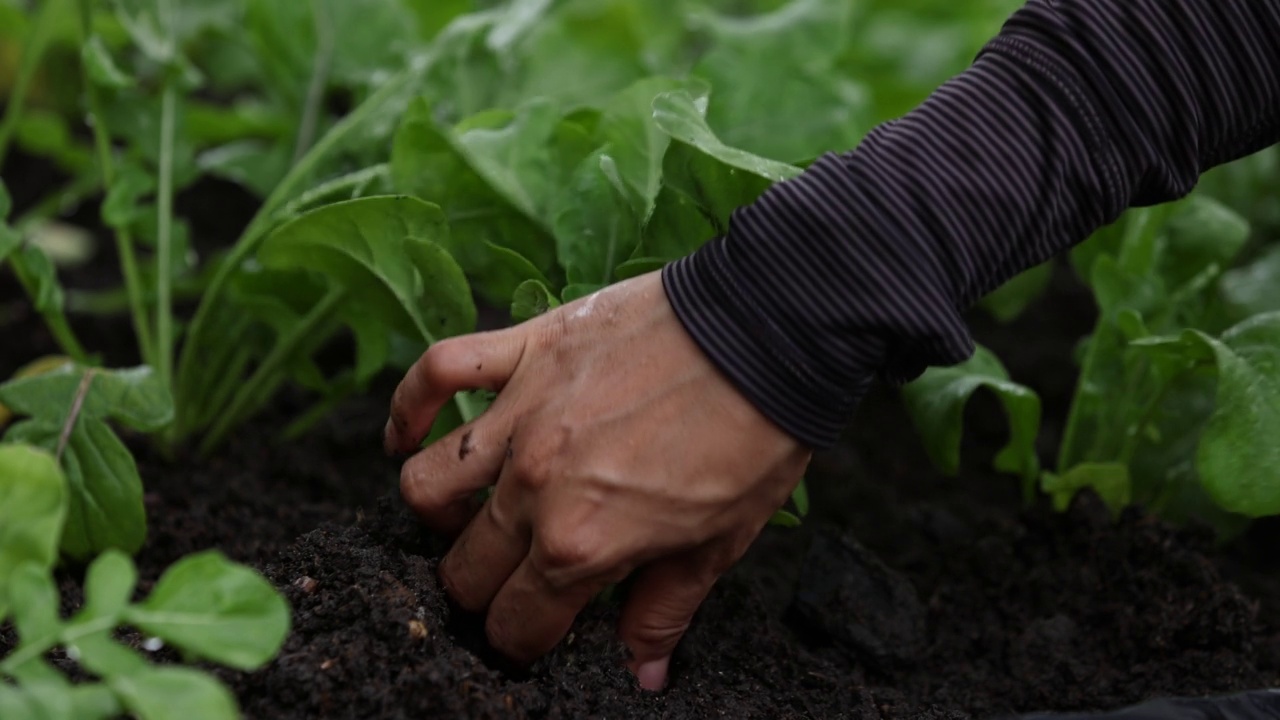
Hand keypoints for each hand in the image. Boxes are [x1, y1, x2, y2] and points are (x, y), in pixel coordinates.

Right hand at [385, 270, 809, 690]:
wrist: (768, 333)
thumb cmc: (754, 438)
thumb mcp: (719, 543)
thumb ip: (663, 611)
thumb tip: (641, 676)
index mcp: (584, 543)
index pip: (517, 623)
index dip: (520, 642)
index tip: (531, 636)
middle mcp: (535, 485)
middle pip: (465, 567)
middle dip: (480, 592)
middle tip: (509, 582)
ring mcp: (521, 414)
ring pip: (427, 485)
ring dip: (437, 514)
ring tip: (463, 517)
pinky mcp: (524, 349)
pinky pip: (437, 372)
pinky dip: (409, 407)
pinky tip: (406, 438)